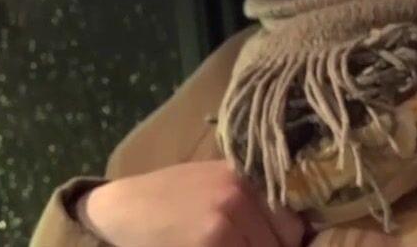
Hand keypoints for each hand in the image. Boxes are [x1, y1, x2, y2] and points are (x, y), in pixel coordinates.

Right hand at [76, 160, 303, 246]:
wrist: (122, 208)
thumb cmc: (170, 196)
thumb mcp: (218, 182)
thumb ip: (254, 200)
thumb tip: (294, 231)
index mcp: (249, 177)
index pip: (293, 223)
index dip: (285, 242)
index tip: (275, 246)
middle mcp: (241, 195)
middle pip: (281, 244)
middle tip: (243, 245)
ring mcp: (225, 220)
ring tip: (222, 245)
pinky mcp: (210, 241)